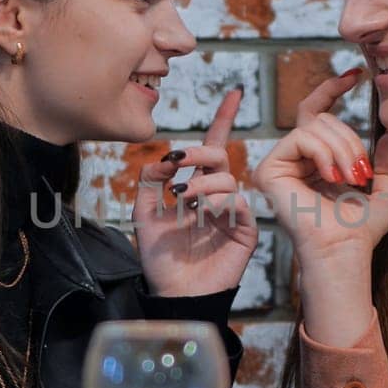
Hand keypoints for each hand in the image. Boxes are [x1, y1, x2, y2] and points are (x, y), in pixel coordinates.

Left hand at [134, 89, 258, 297]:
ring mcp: (232, 214)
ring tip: (184, 198)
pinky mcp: (244, 233)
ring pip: (227, 179)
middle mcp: (217, 197)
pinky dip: (219, 203)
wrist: (174, 295)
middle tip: (182, 159)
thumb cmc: (161, 260)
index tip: (235, 93)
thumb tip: (165, 158)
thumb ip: (150, 182)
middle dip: (202, 150)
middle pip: (220, 157)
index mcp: (197, 188)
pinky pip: (238, 205)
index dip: (223, 119)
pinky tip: (202, 214)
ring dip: (203, 181)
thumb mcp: (144, 215)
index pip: (211, 150)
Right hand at [252, 69, 387, 273]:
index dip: (332, 90)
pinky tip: (334, 177)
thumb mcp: (386, 190)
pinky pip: (301, 138)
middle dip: (350, 140)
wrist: (343, 251)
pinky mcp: (269, 170)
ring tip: (352, 178)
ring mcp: (278, 163)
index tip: (356, 75)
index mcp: (315, 160)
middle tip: (362, 172)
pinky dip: (324, 154)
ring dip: (342, 149)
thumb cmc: (359, 231)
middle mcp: (293, 159)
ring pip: (314, 126)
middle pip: (322, 119)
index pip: (318, 113)